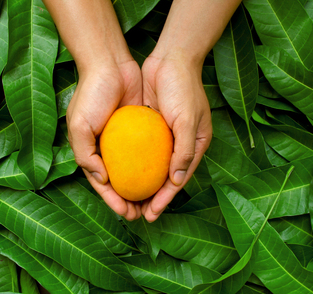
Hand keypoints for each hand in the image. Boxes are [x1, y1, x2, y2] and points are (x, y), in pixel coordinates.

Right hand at [66, 59, 142, 220]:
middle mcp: (108, 150)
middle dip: (130, 201)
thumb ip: (86, 155)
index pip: (103, 185)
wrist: (110, 65)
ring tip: (155, 202)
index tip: (128, 214)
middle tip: (144, 214)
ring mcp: (125, 141)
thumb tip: (102, 180)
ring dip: (143, 188)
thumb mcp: (79, 125)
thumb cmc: (91, 94)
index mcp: (91, 152)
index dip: (114, 202)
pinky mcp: (140, 130)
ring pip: (136, 171)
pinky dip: (153, 166)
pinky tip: (164, 177)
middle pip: (120, 182)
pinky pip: (148, 152)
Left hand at [141, 55, 212, 221]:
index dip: (164, 199)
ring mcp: (162, 137)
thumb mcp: (188, 120)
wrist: (169, 59)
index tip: (151, 215)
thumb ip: (185, 151)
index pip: (177, 180)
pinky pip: (140, 151)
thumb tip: (176, 182)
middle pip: (163, 179)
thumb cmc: (184, 88)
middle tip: (135, 214)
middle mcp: (178, 145)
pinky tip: (120, 174)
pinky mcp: (149, 128)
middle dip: (151, 198)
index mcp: (193, 146)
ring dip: (140, 185)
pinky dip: (132, 165)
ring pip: (150, 168)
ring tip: (126, 201)